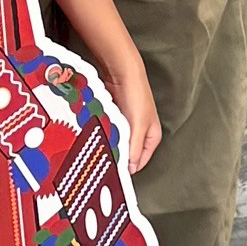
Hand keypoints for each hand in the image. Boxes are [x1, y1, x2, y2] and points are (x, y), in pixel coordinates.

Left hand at [96, 44, 161, 175]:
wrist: (122, 71)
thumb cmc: (136, 95)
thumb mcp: (138, 125)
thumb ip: (134, 148)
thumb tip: (129, 168)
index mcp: (152, 137)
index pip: (139, 162)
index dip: (126, 168)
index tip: (110, 174)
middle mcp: (141, 133)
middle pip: (127, 153)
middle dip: (115, 156)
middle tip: (101, 160)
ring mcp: (127, 125)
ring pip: (116, 143)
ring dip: (107, 145)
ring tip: (97, 148)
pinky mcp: (115, 118)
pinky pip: (108, 133)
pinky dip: (102, 135)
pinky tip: (94, 136)